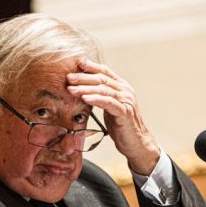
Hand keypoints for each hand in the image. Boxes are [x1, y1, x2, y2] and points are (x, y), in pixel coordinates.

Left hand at [67, 59, 159, 174]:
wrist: (137, 144)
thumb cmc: (122, 127)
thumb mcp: (111, 108)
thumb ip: (102, 97)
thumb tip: (84, 91)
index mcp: (122, 87)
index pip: (105, 72)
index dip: (91, 66)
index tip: (77, 63)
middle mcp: (125, 91)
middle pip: (102, 79)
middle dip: (83, 77)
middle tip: (68, 78)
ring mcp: (126, 100)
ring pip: (103, 90)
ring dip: (85, 89)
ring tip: (71, 89)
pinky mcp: (125, 112)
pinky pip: (108, 102)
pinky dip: (95, 99)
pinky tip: (85, 98)